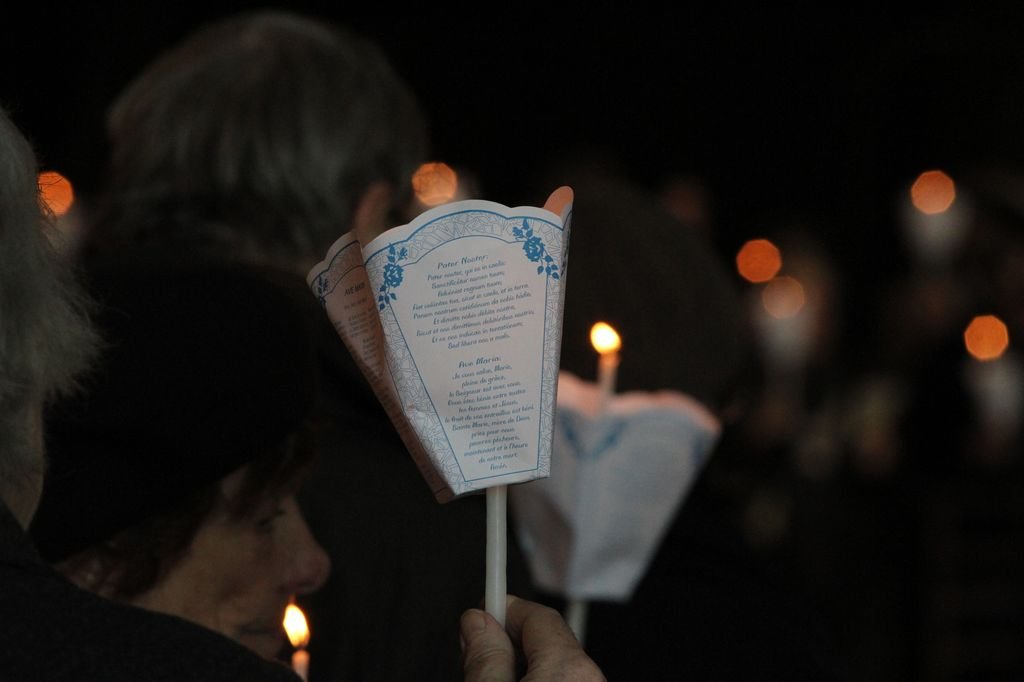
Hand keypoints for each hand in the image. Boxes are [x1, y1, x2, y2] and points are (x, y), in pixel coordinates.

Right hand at [461, 595, 604, 680]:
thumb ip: (484, 658)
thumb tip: (477, 625)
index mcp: (569, 670)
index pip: (538, 615)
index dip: (504, 607)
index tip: (483, 607)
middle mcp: (592, 681)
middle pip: (549, 642)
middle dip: (512, 642)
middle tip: (478, 653)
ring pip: (556, 669)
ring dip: (526, 669)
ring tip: (494, 680)